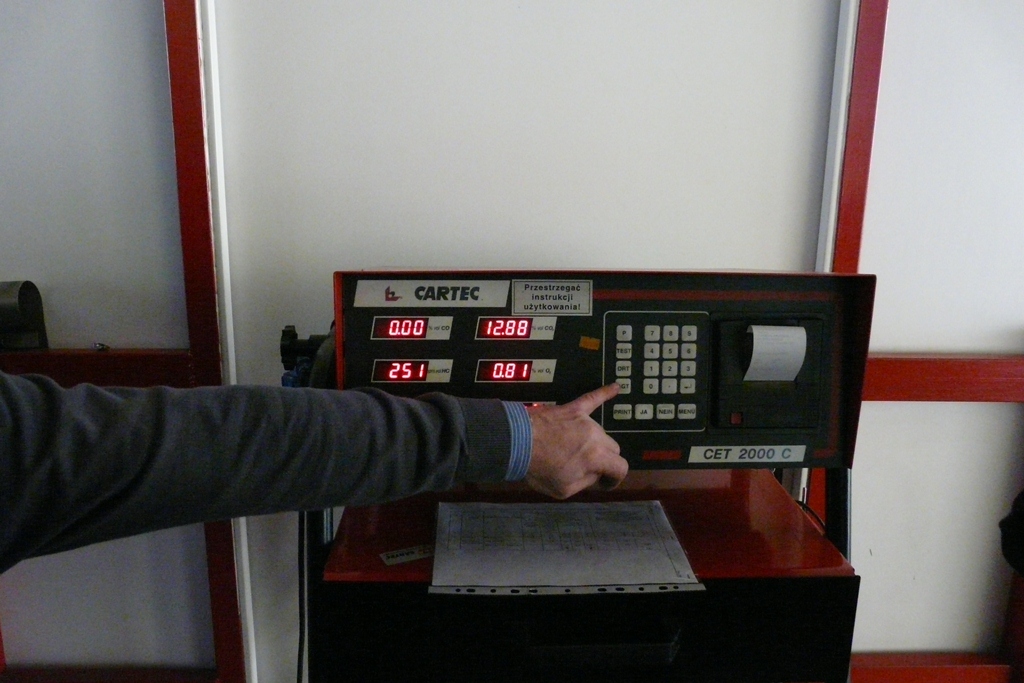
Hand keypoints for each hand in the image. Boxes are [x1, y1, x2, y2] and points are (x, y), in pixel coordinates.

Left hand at [525, 383, 627, 498]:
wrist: (517, 442)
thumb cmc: (539, 468)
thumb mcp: (564, 490)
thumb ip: (587, 481)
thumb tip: (595, 473)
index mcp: (596, 457)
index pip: (621, 467)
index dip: (615, 478)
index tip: (604, 482)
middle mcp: (596, 436)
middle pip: (613, 448)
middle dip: (604, 460)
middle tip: (586, 467)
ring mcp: (585, 420)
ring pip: (601, 432)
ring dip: (594, 442)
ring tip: (574, 449)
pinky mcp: (573, 409)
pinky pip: (592, 398)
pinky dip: (605, 393)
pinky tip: (615, 387)